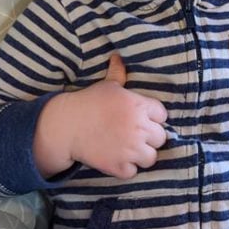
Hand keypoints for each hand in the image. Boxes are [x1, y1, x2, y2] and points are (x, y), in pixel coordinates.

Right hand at [33, 54, 167, 179]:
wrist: (66, 125)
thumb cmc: (88, 102)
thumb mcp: (106, 85)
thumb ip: (118, 73)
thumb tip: (118, 56)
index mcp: (139, 106)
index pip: (162, 115)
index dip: (153, 117)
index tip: (143, 118)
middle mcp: (138, 128)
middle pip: (161, 138)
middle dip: (150, 137)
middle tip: (136, 134)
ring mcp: (130, 149)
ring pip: (151, 157)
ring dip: (142, 154)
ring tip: (130, 149)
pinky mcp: (118, 166)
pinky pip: (133, 172)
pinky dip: (127, 168)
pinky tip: (118, 159)